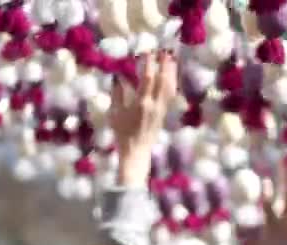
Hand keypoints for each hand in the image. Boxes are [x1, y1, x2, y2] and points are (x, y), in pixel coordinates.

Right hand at [111, 51, 177, 186]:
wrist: (136, 151)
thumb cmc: (122, 133)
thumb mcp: (115, 113)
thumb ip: (117, 93)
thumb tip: (118, 76)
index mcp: (141, 104)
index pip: (148, 79)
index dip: (149, 64)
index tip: (148, 51)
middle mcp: (154, 105)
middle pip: (163, 80)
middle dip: (165, 65)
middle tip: (165, 51)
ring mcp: (161, 109)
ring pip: (169, 87)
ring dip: (171, 72)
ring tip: (172, 59)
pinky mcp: (164, 113)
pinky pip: (170, 95)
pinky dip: (171, 83)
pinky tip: (171, 76)